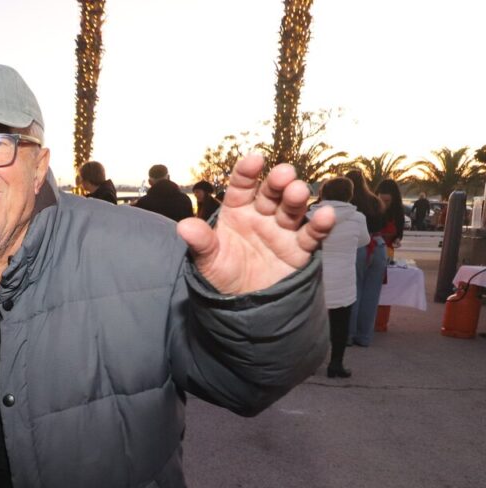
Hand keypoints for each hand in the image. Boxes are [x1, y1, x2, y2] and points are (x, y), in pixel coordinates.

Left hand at [176, 154, 334, 294]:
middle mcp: (261, 215)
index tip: (254, 160)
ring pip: (291, 209)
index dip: (247, 172)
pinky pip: (311, 234)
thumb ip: (201, 242)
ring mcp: (282, 230)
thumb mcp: (208, 260)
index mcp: (237, 211)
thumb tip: (183, 226)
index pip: (241, 186)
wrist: (242, 306)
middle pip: (271, 193)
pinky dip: (320, 225)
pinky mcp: (299, 249)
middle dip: (277, 182)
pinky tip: (326, 215)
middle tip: (284, 174)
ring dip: (296, 198)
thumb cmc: (222, 275)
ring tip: (298, 192)